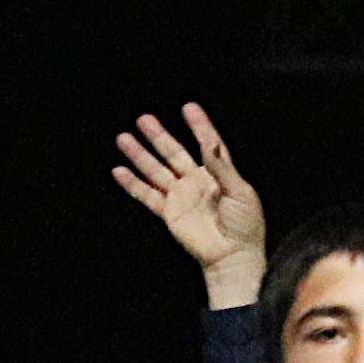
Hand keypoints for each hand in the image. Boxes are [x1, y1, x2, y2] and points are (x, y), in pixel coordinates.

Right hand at [110, 102, 267, 307]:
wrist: (233, 256)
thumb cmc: (245, 226)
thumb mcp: (240, 193)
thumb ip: (222, 168)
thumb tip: (212, 141)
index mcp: (219, 175)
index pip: (208, 145)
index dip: (199, 126)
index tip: (189, 106)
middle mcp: (197, 182)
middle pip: (174, 153)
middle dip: (158, 136)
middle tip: (144, 118)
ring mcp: (182, 196)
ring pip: (156, 170)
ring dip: (140, 155)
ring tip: (123, 137)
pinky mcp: (170, 212)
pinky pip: (147, 195)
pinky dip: (132, 184)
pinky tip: (119, 171)